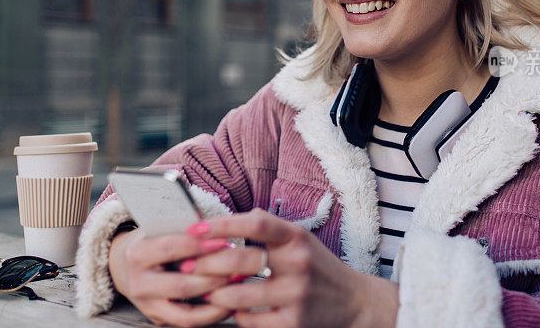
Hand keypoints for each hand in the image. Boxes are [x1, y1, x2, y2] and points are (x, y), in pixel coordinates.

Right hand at [108, 227, 233, 326]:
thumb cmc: (151, 241)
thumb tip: (217, 228)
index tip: (222, 241)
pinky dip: (210, 314)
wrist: (124, 264)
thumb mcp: (160, 228)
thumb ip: (184, 228)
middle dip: (213, 277)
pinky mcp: (157, 318)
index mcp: (138, 254)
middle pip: (181, 285)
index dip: (199, 245)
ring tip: (235, 287)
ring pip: (185, 313)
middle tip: (236, 268)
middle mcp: (139, 284)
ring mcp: (147, 306)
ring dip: (216, 301)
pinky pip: (187, 322)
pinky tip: (226, 303)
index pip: (171, 249)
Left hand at [186, 209, 398, 327]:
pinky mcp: (294, 323)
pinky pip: (250, 321)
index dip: (222, 225)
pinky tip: (231, 309)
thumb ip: (267, 229)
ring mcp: (296, 295)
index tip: (195, 229)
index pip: (255, 224)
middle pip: (240, 262)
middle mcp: (298, 264)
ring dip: (214, 294)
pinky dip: (235, 315)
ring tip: (203, 290)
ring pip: (238, 296)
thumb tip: (225, 222)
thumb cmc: (318, 266)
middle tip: (184, 266)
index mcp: (296, 238)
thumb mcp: (299, 239)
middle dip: (205, 264)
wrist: (355, 302)